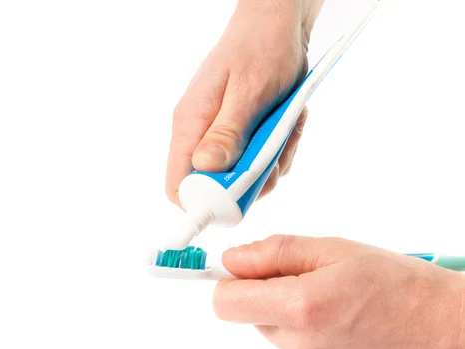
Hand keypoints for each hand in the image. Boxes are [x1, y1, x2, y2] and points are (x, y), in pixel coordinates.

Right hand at [166, 2, 321, 206]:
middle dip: (250, 182)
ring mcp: (223, 135)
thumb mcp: (248, 91)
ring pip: (243, 176)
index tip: (234, 204)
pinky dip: (278, 150)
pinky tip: (286, 125)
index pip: (178, 183)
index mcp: (192, 124)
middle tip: (272, 159)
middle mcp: (202, 134)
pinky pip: (260, 161)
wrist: (279, 26)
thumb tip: (206, 168)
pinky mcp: (242, 134)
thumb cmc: (261, 48)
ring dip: (270, 163)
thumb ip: (228, 132)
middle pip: (217, 187)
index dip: (201, 205)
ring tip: (284, 131)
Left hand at [213, 235, 463, 348]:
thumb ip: (275, 253)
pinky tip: (339, 321)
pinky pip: (290, 346)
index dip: (231, 279)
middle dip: (269, 290)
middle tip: (312, 277)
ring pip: (271, 328)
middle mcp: (298, 346)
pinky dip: (304, 331)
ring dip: (288, 310)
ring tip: (333, 300)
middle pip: (249, 312)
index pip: (225, 301)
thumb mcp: (333, 250)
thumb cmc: (394, 281)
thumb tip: (232, 259)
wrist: (437, 325)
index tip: (247, 266)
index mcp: (301, 308)